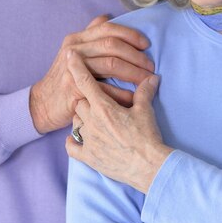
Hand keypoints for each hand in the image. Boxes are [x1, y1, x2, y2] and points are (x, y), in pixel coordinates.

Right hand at [29, 15, 153, 133]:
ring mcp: (73, 69)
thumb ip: (89, 34)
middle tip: (151, 66)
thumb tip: (107, 17)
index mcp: (76, 39)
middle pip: (112, 45)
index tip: (146, 44)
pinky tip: (134, 97)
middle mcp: (74, 50)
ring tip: (147, 80)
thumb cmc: (64, 77)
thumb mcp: (73, 52)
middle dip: (136, 55)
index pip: (108, 28)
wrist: (43, 104)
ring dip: (134, 72)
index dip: (130, 34)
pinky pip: (106, 89)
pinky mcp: (75, 90)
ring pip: (112, 65)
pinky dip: (123, 93)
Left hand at [65, 51, 172, 193]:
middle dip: (87, 98)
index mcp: (104, 108)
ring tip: (93, 118)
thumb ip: (145, 92)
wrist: (148, 167)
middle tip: (99, 100)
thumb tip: (152, 78)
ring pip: (76, 122)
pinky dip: (72, 142)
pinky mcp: (89, 158)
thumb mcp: (146, 111)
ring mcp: (89, 141)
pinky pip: (72, 147)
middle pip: (80, 102)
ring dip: (82, 118)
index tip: (69, 55)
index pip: (85, 82)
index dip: (76, 67)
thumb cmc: (147, 138)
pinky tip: (75, 140)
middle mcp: (92, 122)